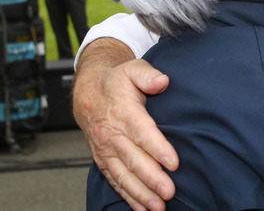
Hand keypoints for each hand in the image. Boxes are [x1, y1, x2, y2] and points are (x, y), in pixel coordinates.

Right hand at [73, 49, 177, 210]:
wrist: (88, 93)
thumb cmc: (116, 82)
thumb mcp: (132, 69)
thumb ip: (147, 74)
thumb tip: (162, 81)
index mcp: (123, 113)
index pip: (142, 133)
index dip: (157, 148)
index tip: (173, 162)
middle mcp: (113, 135)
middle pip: (134, 160)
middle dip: (151, 178)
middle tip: (169, 191)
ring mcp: (107, 151)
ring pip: (124, 175)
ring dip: (141, 193)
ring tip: (158, 206)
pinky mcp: (104, 161)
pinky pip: (115, 181)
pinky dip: (128, 196)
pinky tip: (143, 208)